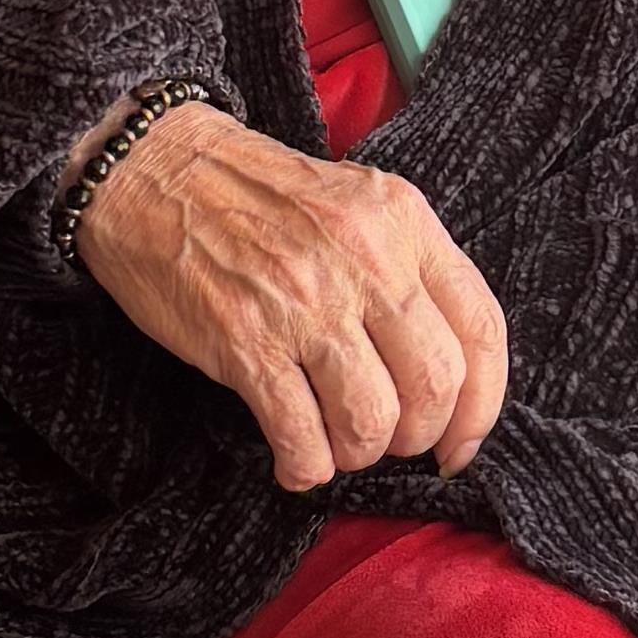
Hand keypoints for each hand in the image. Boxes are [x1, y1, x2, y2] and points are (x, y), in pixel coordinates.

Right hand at [74, 103, 511, 490]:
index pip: (481, 329)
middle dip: (419, 436)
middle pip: (435, 384)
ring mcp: (305, 302)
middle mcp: (365, 259)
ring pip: (372, 420)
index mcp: (403, 222)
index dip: (481, 406)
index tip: (459, 444)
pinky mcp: (246, 341)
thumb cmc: (258, 196)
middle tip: (389, 441)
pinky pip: (301, 436)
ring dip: (359, 453)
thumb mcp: (356, 202)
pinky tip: (295, 460)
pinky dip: (306, 467)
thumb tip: (443, 372)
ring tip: (336, 445)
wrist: (156, 171)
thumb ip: (405, 268)